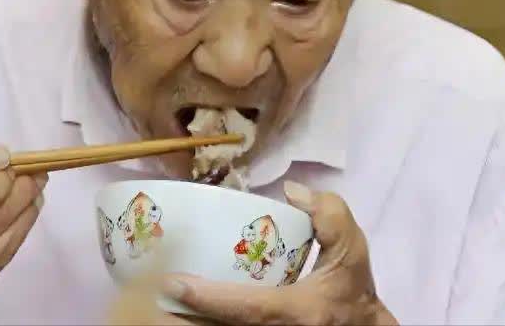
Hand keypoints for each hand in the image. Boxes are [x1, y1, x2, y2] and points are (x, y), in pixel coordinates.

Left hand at [161, 181, 396, 325]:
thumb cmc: (353, 288)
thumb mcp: (352, 251)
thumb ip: (330, 216)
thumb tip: (291, 191)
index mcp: (299, 313)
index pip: (248, 310)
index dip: (209, 299)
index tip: (173, 282)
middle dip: (183, 317)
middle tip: (152, 289)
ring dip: (187, 322)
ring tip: (155, 298)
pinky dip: (202, 322)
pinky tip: (182, 309)